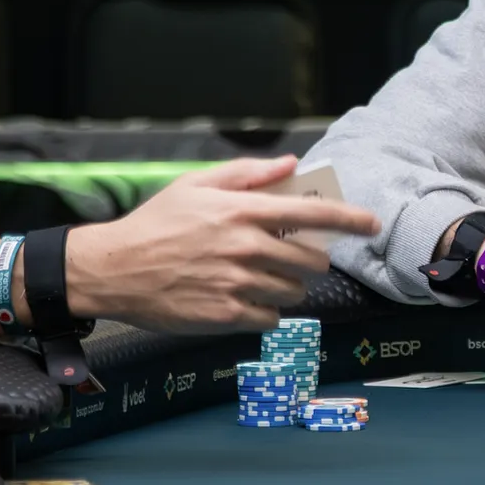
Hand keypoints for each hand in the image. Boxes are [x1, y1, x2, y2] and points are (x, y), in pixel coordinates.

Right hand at [66, 156, 380, 333]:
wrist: (111, 269)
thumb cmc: (156, 223)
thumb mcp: (196, 184)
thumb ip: (248, 173)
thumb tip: (290, 165)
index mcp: (244, 212)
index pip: (313, 215)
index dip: (351, 219)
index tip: (372, 224)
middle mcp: (247, 247)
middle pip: (311, 261)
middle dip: (307, 260)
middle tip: (288, 257)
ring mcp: (238, 283)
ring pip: (294, 292)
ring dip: (286, 287)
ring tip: (259, 278)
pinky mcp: (225, 315)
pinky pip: (271, 319)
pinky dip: (265, 312)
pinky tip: (243, 299)